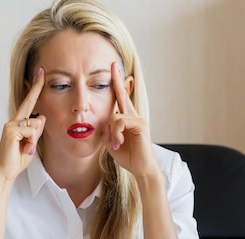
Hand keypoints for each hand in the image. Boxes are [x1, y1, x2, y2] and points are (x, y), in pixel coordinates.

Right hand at [0, 67, 45, 181]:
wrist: (5, 172)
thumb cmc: (17, 160)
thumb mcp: (31, 144)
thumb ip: (36, 131)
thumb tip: (42, 117)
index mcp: (17, 124)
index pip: (28, 103)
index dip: (35, 89)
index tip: (40, 73)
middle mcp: (12, 122)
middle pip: (32, 108)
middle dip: (36, 93)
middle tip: (41, 74)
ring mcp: (10, 125)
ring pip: (35, 126)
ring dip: (35, 140)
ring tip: (26, 150)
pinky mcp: (10, 131)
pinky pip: (31, 132)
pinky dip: (31, 143)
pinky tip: (23, 150)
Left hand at [103, 62, 156, 178]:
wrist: (140, 168)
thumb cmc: (128, 157)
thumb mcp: (111, 143)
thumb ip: (107, 132)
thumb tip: (103, 126)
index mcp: (126, 119)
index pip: (120, 99)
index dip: (117, 85)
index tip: (114, 70)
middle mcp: (134, 116)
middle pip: (122, 95)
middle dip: (118, 80)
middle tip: (113, 64)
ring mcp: (139, 120)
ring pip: (115, 116)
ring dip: (112, 132)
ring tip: (116, 144)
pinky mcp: (141, 125)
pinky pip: (121, 122)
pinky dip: (116, 134)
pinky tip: (119, 143)